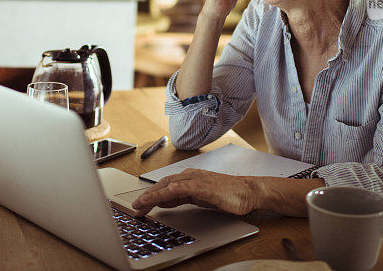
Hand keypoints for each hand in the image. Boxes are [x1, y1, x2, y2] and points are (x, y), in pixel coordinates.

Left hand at [131, 168, 258, 215]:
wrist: (247, 192)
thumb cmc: (226, 194)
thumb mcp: (199, 197)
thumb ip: (181, 197)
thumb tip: (163, 201)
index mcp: (189, 178)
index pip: (164, 185)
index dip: (149, 194)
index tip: (138, 205)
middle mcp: (191, 176)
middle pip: (163, 184)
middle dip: (147, 195)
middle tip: (135, 207)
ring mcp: (198, 180)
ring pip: (171, 185)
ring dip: (155, 194)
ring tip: (143, 202)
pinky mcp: (207, 187)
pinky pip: (188, 187)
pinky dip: (176, 188)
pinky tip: (168, 191)